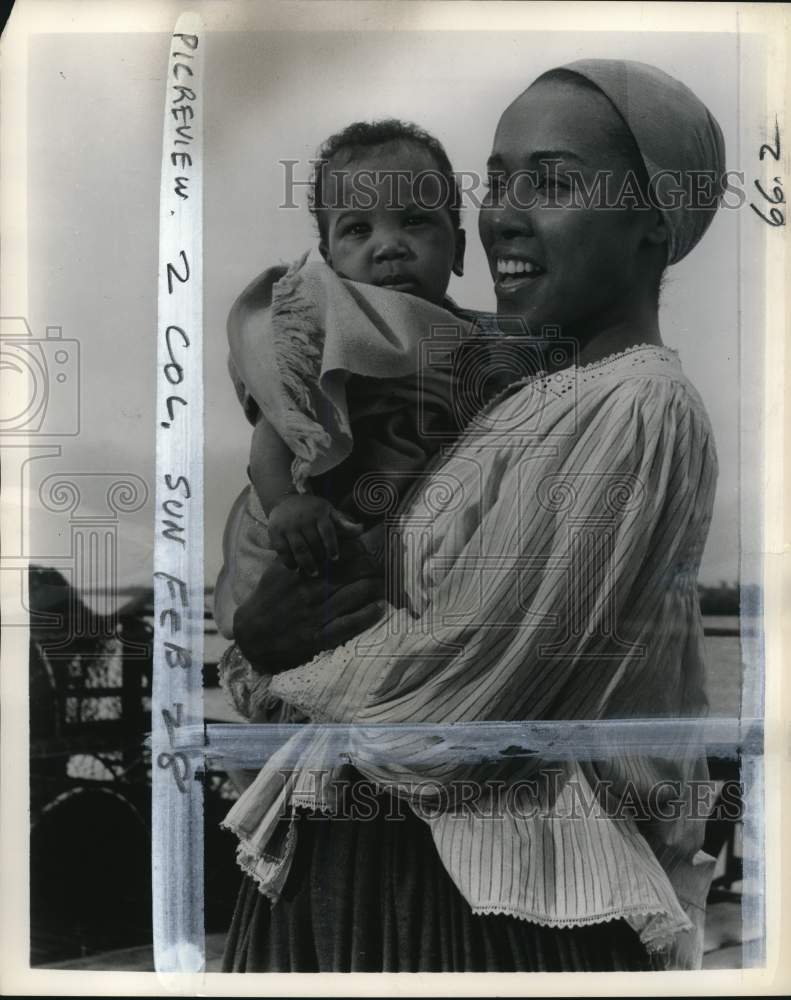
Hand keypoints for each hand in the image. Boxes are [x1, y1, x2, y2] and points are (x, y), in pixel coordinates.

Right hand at [233, 536, 386, 672]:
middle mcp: (312, 589)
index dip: (360, 551)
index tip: (368, 552)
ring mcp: (317, 613)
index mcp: (304, 570)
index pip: (340, 553)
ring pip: (356, 594)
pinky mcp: (319, 636)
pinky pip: (349, 624)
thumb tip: (321, 541)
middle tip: (382, 569)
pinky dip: (367, 615)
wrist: (251, 632)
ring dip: (376, 588)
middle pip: (355, 572)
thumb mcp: (279, 569)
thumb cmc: (267, 597)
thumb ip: (300, 555)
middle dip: (374, 568)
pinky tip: (379, 607)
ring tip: (384, 585)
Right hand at [268, 494, 362, 575]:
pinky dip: (288, 561)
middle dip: (319, 557)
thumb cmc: (312, 510)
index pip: (327, 531)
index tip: (334, 559)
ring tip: (312, 572)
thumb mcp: (329, 512)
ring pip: (298, 548)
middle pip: (313, 542)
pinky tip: (295, 568)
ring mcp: (288, 525)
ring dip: (306, 563)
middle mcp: (303, 518)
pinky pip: (282, 550)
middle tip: (324, 570)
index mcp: (319, 512)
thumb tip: (361, 529)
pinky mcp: (275, 531)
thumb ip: (344, 524)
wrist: (284, 500)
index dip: (332, 546)